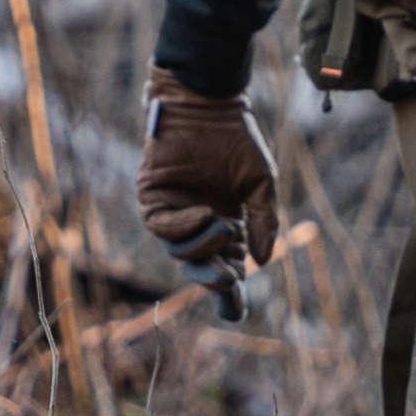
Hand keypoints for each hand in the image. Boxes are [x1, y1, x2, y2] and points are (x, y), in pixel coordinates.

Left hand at [137, 68, 278, 280]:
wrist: (209, 104)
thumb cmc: (236, 139)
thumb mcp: (260, 184)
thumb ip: (262, 221)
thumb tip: (262, 262)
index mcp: (225, 224)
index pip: (226, 266)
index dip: (230, 292)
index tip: (237, 311)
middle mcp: (196, 223)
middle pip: (199, 267)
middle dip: (213, 281)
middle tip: (229, 282)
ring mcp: (173, 212)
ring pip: (180, 251)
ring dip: (203, 246)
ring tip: (225, 226)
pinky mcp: (152, 197)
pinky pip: (160, 226)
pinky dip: (183, 228)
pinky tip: (206, 215)